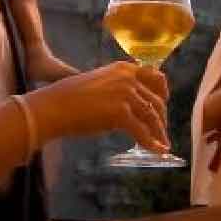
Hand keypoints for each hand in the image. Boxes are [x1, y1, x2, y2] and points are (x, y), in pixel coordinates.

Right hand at [27, 62, 169, 152]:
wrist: (55, 106)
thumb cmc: (72, 98)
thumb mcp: (101, 84)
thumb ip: (119, 89)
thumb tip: (133, 107)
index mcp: (124, 68)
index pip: (155, 77)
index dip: (163, 93)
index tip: (164, 105)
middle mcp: (128, 78)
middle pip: (156, 101)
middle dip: (161, 119)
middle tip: (161, 132)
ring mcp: (126, 94)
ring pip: (152, 117)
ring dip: (159, 134)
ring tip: (162, 146)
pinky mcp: (121, 112)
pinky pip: (142, 131)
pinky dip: (151, 143)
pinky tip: (156, 152)